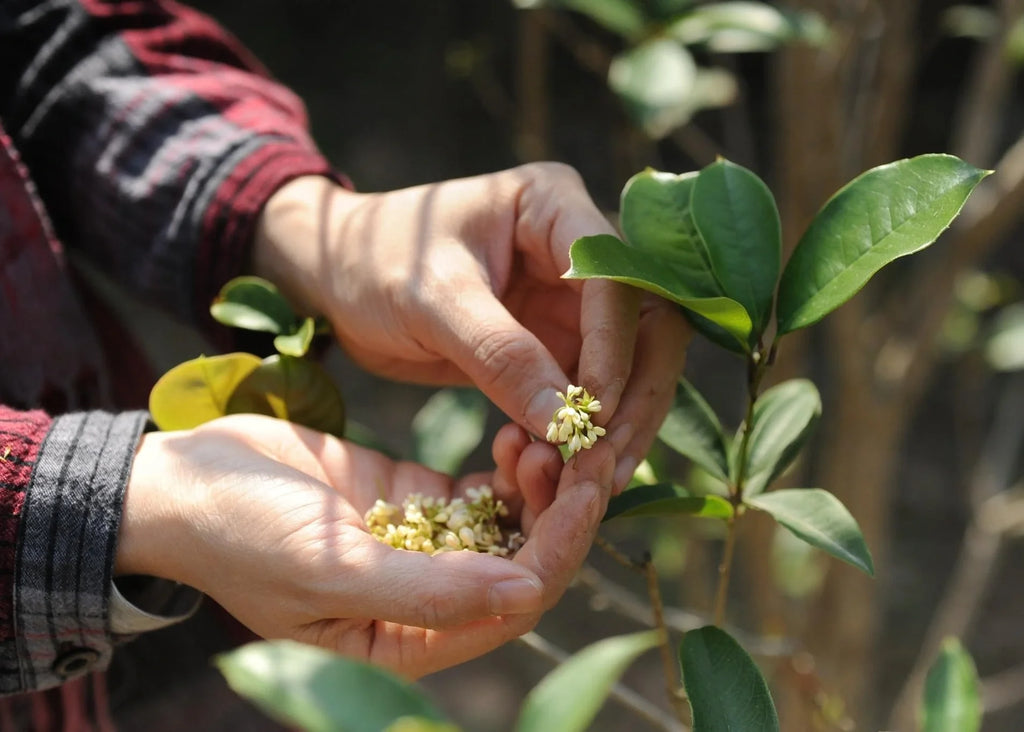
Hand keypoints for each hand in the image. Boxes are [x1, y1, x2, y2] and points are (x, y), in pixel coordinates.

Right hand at [117, 414, 612, 677]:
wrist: (184, 483)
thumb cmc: (240, 538)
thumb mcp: (330, 570)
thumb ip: (429, 590)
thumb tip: (526, 594)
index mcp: (410, 641)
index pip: (512, 604)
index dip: (559, 548)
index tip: (585, 485)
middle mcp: (428, 601)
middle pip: (525, 562)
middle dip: (564, 509)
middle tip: (589, 446)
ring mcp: (425, 546)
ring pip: (513, 524)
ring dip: (540, 483)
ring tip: (549, 434)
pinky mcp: (415, 499)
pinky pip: (483, 490)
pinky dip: (506, 464)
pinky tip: (515, 433)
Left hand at [253, 164, 692, 491]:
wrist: (335, 273)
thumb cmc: (374, 259)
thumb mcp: (430, 300)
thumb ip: (499, 354)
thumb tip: (567, 422)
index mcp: (554, 206)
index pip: (617, 278)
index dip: (615, 346)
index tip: (591, 412)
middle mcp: (578, 248)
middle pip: (648, 321)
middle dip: (637, 392)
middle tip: (612, 459)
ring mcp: (572, 298)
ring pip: (631, 364)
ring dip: (620, 420)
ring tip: (594, 477)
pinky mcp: (555, 342)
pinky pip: (591, 390)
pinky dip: (583, 430)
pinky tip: (564, 469)